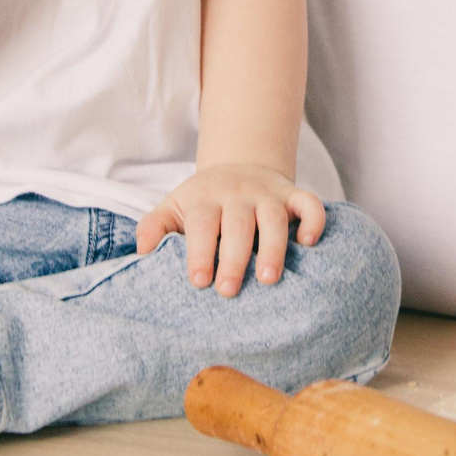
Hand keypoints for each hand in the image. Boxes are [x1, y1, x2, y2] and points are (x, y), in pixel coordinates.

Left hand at [134, 163, 325, 297]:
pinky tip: (309, 243)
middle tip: (228, 290)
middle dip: (233, 258)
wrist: (239, 165)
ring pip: (274, 217)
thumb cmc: (203, 202)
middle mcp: (238, 194)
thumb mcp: (174, 207)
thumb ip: (155, 226)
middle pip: (237, 224)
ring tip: (268, 279)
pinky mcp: (293, 195)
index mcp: (205, 199)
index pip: (202, 224)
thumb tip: (141, 250)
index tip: (198, 281)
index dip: (200, 252)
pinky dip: (314, 219)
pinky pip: (309, 202)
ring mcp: (268, 194)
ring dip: (273, 247)